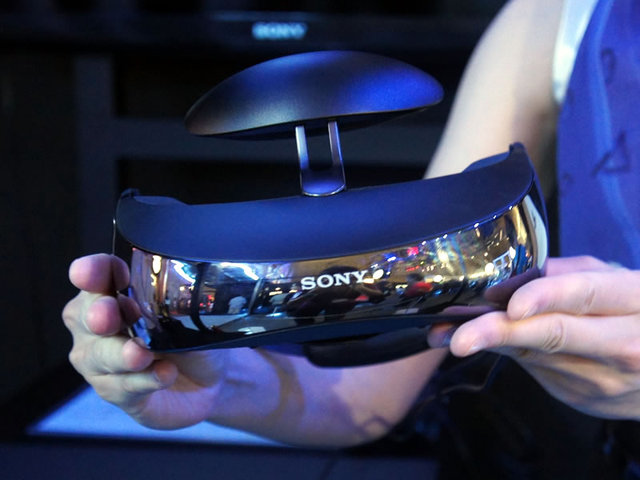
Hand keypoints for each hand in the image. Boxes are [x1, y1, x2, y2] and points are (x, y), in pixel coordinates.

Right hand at [63, 254, 227, 428]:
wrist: (209, 379)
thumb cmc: (192, 334)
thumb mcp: (191, 312)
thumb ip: (177, 302)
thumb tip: (179, 297)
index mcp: (112, 290)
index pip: (94, 273)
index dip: (93, 270)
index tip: (99, 272)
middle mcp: (96, 322)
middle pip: (84, 313)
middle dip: (98, 313)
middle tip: (109, 317)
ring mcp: (100, 359)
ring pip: (99, 355)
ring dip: (121, 354)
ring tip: (143, 355)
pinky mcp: (114, 391)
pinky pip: (121, 386)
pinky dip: (144, 380)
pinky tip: (164, 375)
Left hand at [429, 256, 639, 419]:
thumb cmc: (635, 312)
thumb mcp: (613, 280)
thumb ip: (565, 274)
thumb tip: (508, 279)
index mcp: (635, 301)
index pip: (586, 296)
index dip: (545, 297)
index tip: (510, 305)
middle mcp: (623, 344)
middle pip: (552, 334)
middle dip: (498, 333)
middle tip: (457, 337)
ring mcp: (601, 378)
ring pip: (532, 354)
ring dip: (485, 342)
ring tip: (445, 332)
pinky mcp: (579, 396)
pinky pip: (532, 369)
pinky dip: (504, 353)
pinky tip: (482, 341)